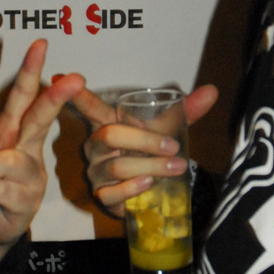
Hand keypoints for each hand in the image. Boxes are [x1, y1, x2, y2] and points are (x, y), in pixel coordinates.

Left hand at [0, 39, 83, 267]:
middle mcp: (27, 147)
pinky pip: (0, 190)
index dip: (31, 70)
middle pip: (41, 118)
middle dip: (55, 98)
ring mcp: (32, 175)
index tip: (40, 44)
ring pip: (8, 162)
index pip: (23, 96)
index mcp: (12, 128)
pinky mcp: (27, 201)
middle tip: (73, 80)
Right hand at [72, 82, 217, 214]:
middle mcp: (97, 145)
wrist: (155, 188)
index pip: (90, 107)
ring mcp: (97, 171)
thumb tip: (212, 91)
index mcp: (109, 123)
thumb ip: (187, 111)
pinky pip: (112, 192)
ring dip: (150, 166)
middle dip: (145, 141)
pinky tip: (149, 185)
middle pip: (110, 135)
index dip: (78, 96)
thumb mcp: (169, 129)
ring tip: (176, 167)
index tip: (61, 78)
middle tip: (174, 147)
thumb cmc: (154, 152)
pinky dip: (133, 188)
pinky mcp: (102, 195)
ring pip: (117, 166)